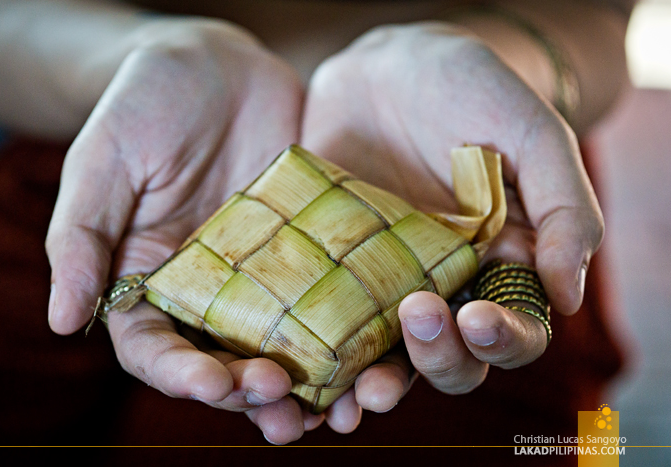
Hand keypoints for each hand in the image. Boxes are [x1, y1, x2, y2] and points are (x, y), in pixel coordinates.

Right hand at [45, 19, 322, 443]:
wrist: (214, 65)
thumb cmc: (142, 106)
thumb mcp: (102, 164)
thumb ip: (81, 240)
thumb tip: (62, 323)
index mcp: (150, 281)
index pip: (156, 349)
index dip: (180, 375)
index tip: (212, 385)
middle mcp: (208, 290)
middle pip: (225, 362)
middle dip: (250, 391)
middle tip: (280, 400)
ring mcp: (265, 274)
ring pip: (283, 345)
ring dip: (306, 384)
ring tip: (334, 407)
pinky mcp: (312, 251)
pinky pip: (331, 299)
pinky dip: (349, 334)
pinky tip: (372, 353)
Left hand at [301, 23, 602, 416]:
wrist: (386, 67)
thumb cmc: (468, 92)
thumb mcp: (529, 133)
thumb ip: (563, 209)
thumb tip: (565, 297)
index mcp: (500, 267)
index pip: (513, 330)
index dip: (503, 339)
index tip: (478, 318)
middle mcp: (443, 288)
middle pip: (449, 358)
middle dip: (438, 358)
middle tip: (417, 318)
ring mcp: (382, 285)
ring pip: (384, 359)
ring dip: (373, 386)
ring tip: (357, 393)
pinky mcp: (329, 272)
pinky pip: (325, 325)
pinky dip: (316, 358)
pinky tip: (300, 371)